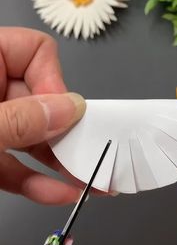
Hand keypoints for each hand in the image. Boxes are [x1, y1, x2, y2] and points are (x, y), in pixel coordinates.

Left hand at [0, 27, 85, 203]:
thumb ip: (20, 119)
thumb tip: (72, 109)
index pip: (34, 50)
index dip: (53, 80)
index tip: (62, 113)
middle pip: (40, 100)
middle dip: (66, 132)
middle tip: (92, 153)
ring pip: (30, 137)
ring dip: (60, 162)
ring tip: (91, 182)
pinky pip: (14, 165)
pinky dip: (36, 181)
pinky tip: (61, 194)